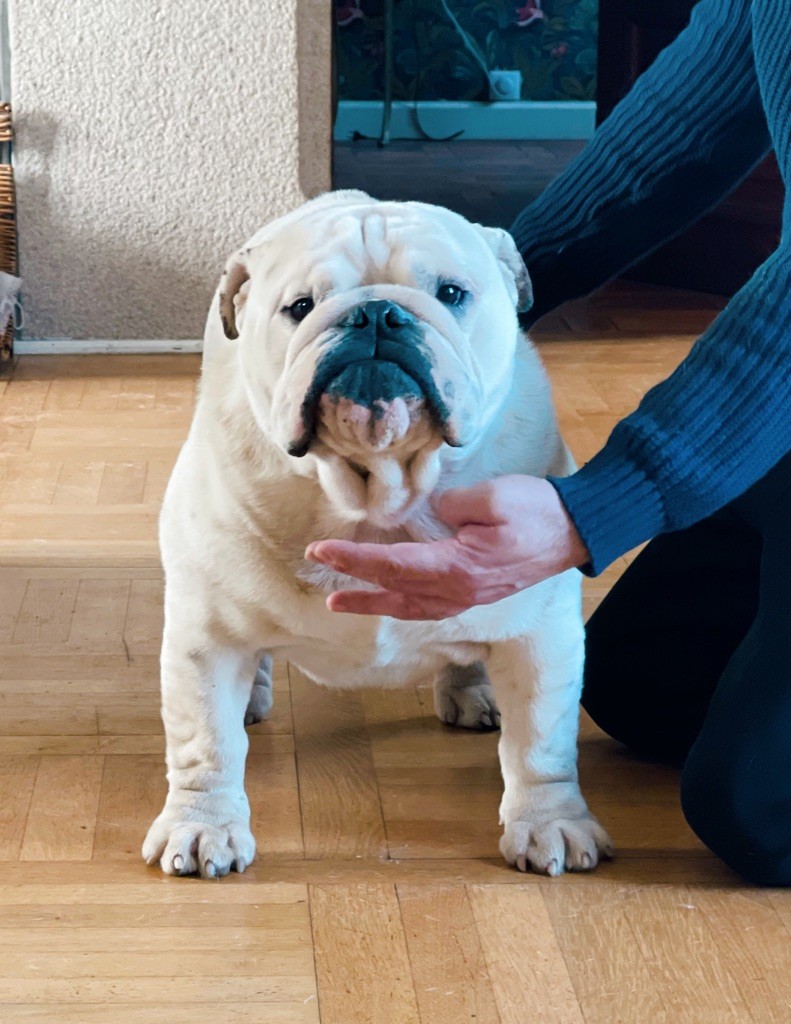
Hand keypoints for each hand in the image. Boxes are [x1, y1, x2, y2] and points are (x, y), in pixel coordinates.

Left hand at [304, 475, 589, 619]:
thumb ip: (453, 506)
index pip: (393, 564)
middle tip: (317, 568)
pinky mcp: (475, 594)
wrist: (576, 531)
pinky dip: (401, 607)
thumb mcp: (495, 496)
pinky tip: (389, 604)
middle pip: (394, 588)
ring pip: (408, 606)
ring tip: (339, 602)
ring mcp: (468, 597)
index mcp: (458, 567)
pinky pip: (428, 608)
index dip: (354, 559)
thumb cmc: (538, 510)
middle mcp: (458, 590)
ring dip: (372, 603)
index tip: (322, 550)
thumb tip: (430, 512)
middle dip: (353, 579)